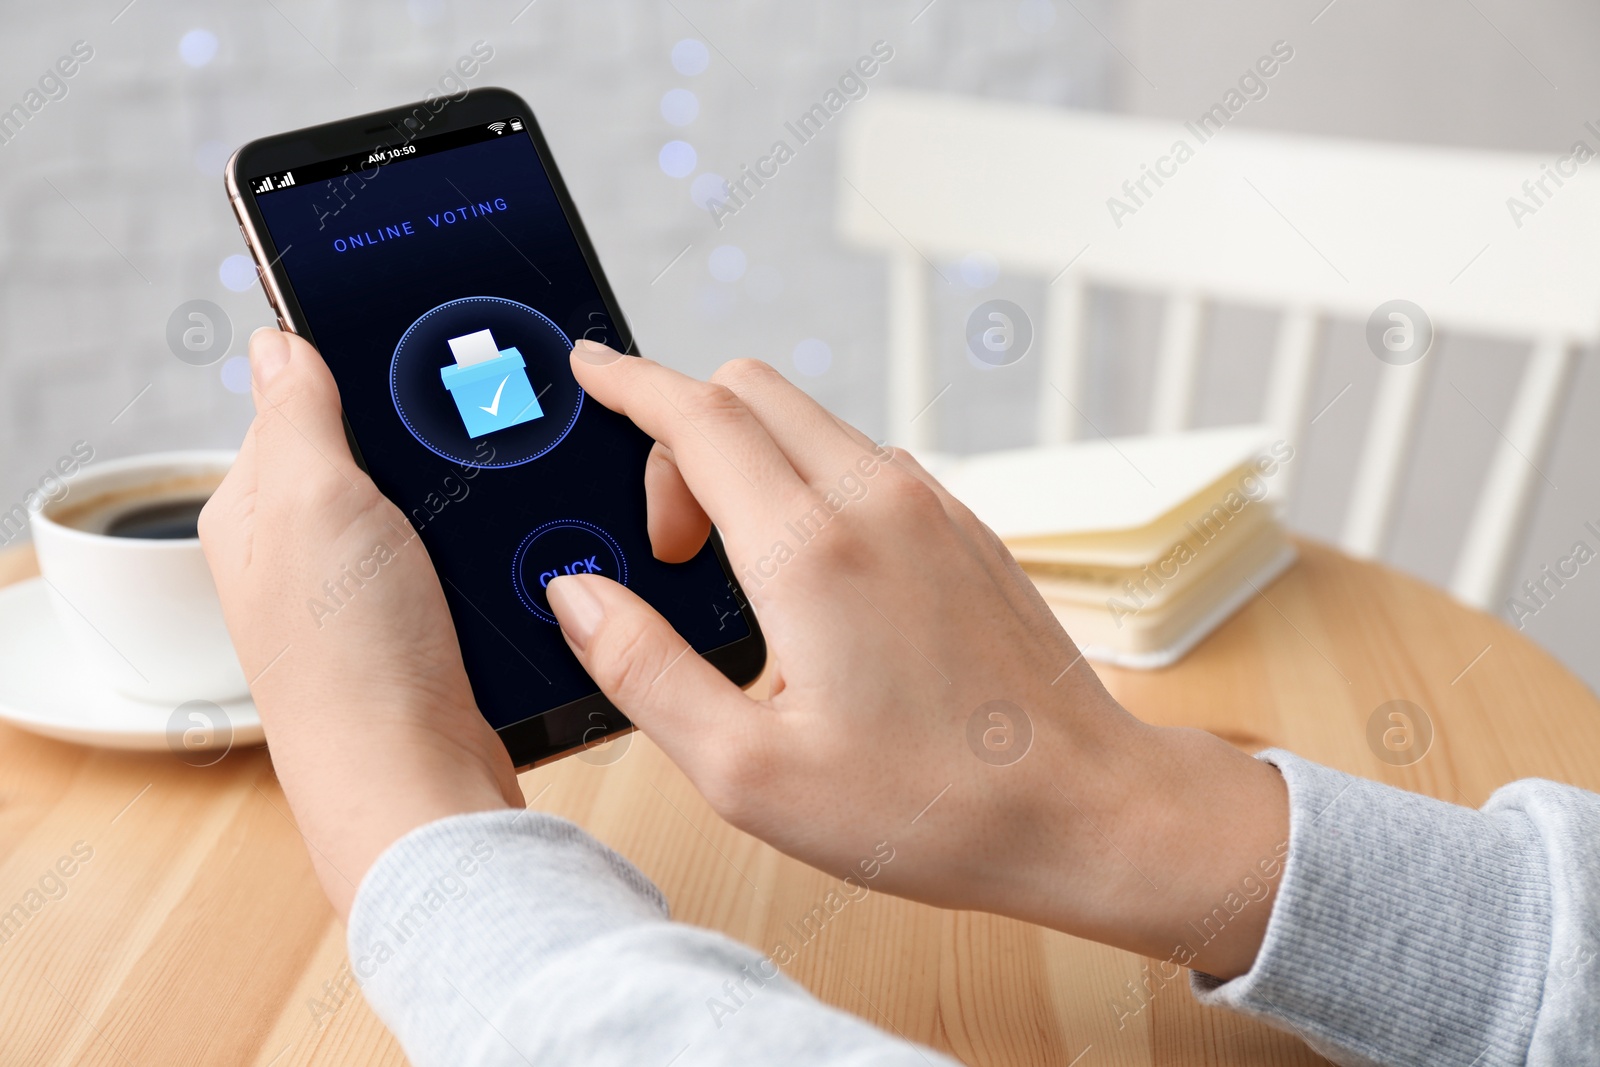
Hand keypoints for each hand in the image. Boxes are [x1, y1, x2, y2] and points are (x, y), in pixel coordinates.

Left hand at [199, 328, 520, 919]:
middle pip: (373, 450)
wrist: (421, 784)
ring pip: (428, 503)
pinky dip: (491, 544)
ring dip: (465, 493)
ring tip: (497, 489)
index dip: (358, 372)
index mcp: (256, 510)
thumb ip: (298, 412)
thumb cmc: (350, 661)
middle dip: (423, 436)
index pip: (300, 400)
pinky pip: (464, 556)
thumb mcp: (313, 502)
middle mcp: (304, 551)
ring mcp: (367, 595)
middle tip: (471, 426)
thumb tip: (278, 340)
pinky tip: (511, 544)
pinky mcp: (426, 629)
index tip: (417, 354)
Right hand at [548, 343, 1287, 977]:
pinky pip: (864, 464)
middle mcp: (877, 501)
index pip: (696, 416)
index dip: (628, 383)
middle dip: (681, 437)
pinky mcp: (967, 528)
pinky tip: (815, 585)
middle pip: (749, 392)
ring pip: (810, 424)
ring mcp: (933, 506)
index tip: (589, 372)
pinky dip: (809, 485)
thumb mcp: (749, 771)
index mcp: (810, 551)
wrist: (1086, 808)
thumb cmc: (928, 808)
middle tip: (670, 549)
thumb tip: (578, 595)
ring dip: (750, 463)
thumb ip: (643, 669)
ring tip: (741, 581)